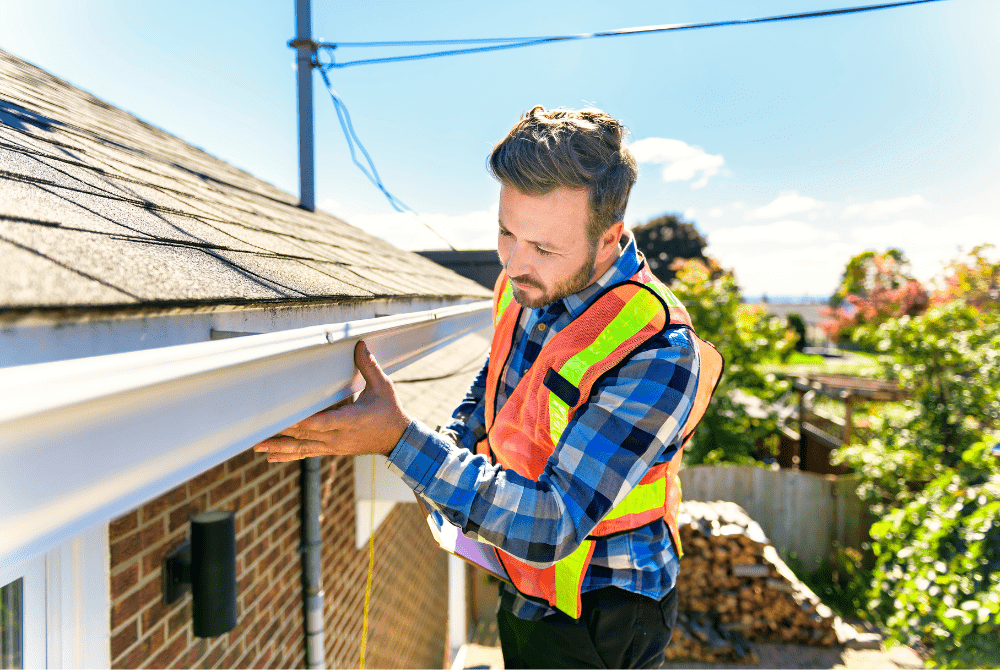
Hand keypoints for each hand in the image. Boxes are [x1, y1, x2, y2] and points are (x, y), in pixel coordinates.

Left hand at [253, 340, 411, 462]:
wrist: (398, 440)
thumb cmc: (390, 412)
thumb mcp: (384, 387)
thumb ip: (369, 366)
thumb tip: (359, 345)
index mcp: (352, 420)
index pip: (324, 422)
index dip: (304, 422)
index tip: (286, 418)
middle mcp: (340, 437)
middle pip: (306, 435)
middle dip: (282, 432)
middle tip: (259, 430)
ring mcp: (335, 446)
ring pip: (303, 447)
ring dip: (280, 447)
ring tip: (258, 446)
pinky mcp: (332, 450)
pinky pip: (307, 453)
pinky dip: (289, 456)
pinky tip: (271, 458)